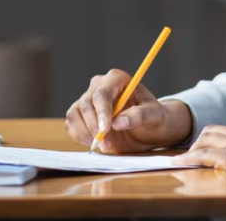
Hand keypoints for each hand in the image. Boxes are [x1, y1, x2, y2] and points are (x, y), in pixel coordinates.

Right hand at [64, 69, 189, 152]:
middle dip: (94, 127)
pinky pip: (71, 123)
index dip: (101, 113)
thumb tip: (118, 122)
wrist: (147, 128)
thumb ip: (139, 116)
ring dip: (85, 133)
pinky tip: (94, 143)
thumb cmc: (153, 117)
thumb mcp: (154, 116)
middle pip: (86, 104)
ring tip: (103, 146)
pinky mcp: (81, 113)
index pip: (102, 94)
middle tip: (106, 145)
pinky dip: (79, 135)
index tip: (105, 131)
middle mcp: (99, 85)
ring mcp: (88, 98)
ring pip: (74, 113)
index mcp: (117, 79)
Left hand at [172, 120, 225, 220]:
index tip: (197, 148)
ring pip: (206, 140)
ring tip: (183, 160)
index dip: (207, 139)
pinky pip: (204, 155)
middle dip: (197, 143)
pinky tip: (182, 163)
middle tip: (187, 156)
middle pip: (213, 132)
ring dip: (192, 150)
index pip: (224, 129)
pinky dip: (190, 158)